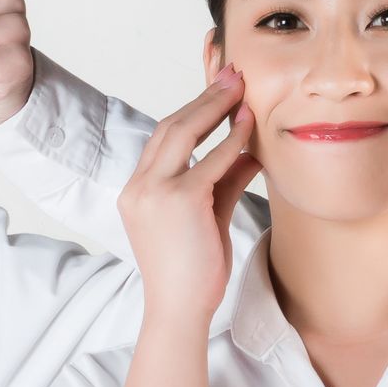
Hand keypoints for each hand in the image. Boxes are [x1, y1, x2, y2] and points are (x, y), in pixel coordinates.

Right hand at [116, 72, 257, 326]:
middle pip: (170, 126)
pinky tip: (248, 126)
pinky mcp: (177, 201)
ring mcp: (153, 192)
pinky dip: (230, 141)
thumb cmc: (191, 274)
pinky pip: (209, 161)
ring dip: (214, 105)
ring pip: (182, 133)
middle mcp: (139, 187)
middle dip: (203, 97)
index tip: (219, 91)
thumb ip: (223, 182)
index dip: (192, 110)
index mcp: (138, 191)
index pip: (164, 139)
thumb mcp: (207, 218)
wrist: (179, 312)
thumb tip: (249, 150)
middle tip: (232, 74)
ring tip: (240, 86)